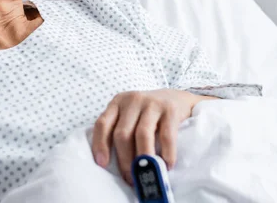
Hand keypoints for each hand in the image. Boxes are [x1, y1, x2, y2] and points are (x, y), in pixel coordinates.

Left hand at [92, 89, 216, 183]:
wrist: (177, 98)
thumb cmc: (148, 113)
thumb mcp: (130, 115)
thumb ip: (120, 130)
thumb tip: (112, 166)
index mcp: (118, 102)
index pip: (103, 124)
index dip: (100, 144)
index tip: (102, 164)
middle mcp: (132, 100)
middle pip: (122, 133)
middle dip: (125, 160)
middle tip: (130, 178)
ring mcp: (152, 103)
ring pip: (142, 135)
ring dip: (143, 159)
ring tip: (145, 175)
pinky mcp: (170, 110)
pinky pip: (166, 136)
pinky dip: (166, 154)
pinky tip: (166, 165)